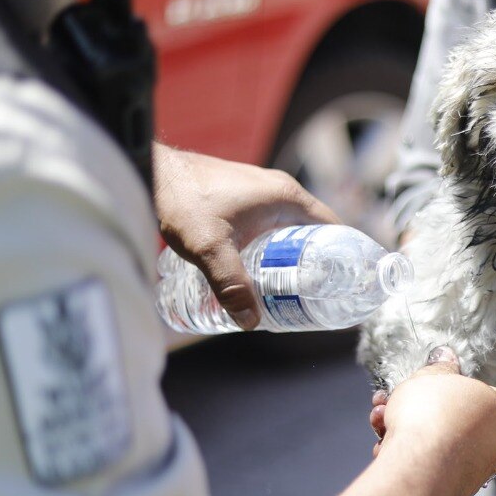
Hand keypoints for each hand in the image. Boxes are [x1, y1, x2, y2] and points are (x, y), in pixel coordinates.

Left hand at [153, 144, 338, 328]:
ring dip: (294, 255)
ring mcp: (262, 191)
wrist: (152, 172)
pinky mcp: (244, 196)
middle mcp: (280, 191)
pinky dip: (276, 245)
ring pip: (292, 228)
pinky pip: (274, 224)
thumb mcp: (210, 249)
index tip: (344, 284)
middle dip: (317, 263)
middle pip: (315, 231)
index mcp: (288, 197)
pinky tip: (261, 267)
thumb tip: (251, 323)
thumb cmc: (183, 201)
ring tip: (289, 288)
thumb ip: (231, 285)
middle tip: (314, 296)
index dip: (344, 256)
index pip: (334, 228)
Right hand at [370, 346, 495, 495]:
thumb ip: (441, 366)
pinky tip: (385, 447)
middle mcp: (494, 442)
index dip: (444, 388)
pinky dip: (407, 455)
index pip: (475, 393)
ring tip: (380, 419)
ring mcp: (475, 469)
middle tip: (392, 401)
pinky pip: (427, 466)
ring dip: (403, 428)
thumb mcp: (432, 376)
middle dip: (415, 408)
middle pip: (449, 418)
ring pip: (434, 442)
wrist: (418, 466)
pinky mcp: (452, 491)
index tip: (423, 387)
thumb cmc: (430, 415)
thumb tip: (447, 355)